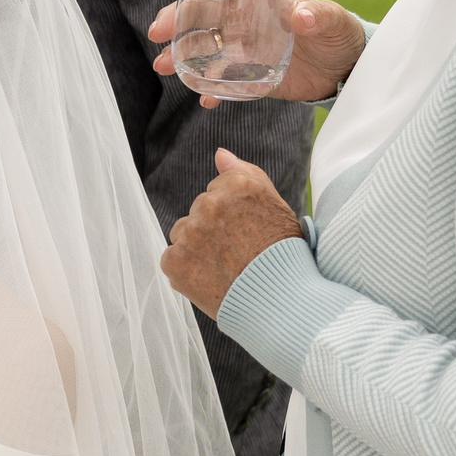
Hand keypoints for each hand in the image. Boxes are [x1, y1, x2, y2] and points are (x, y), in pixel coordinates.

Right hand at [149, 0, 365, 108]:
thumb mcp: (334, 22)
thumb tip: (302, 16)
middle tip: (158, 33)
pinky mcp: (245, 74)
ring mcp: (240, 45)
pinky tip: (203, 98)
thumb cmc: (340, 35)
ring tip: (163, 66)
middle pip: (199, 10)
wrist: (345, 71)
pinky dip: (208, 89)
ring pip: (200, 45)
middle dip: (175, 18)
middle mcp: (242, 15)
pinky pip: (219, 80)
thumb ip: (319, 15)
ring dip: (179, 53)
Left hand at [161, 148, 305, 317]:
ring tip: (225, 267)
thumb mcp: (274, 204)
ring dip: (197, 247)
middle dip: (213, 228)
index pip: (217, 189)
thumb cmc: (283, 254)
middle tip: (237, 252)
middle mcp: (210, 204)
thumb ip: (245, 173)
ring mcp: (190, 233)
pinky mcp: (174, 261)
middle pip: (200, 210)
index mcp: (237, 186)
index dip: (233, 213)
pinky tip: (211, 279)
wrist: (282, 302)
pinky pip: (172, 259)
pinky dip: (187, 270)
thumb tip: (220, 154)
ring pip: (184, 233)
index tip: (247, 229)